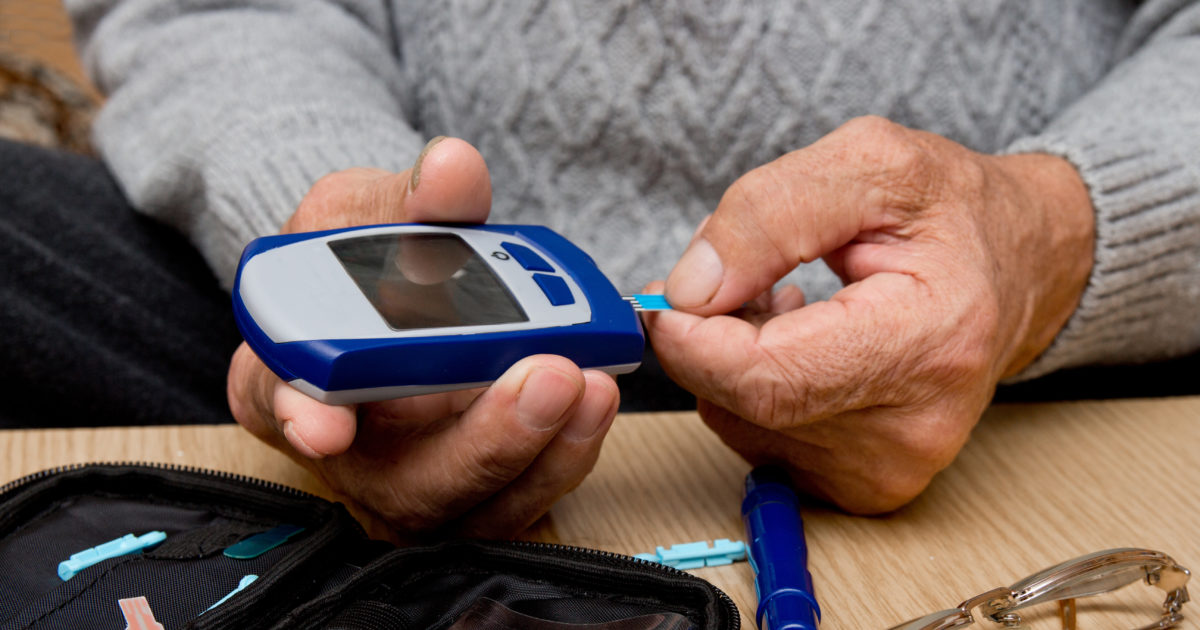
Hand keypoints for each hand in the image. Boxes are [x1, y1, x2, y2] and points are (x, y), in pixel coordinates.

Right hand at [228, 137, 619, 536]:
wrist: (412, 289)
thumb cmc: (371, 256)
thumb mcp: (373, 209)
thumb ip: (408, 198)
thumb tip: (452, 170)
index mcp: (289, 373)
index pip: (277, 402)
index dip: (300, 415)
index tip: (325, 423)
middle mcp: (352, 450)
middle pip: (402, 479)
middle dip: (480, 439)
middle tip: (544, 376)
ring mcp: (419, 479)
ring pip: (473, 504)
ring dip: (539, 451)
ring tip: (590, 384)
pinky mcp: (481, 488)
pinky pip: (523, 496)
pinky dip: (565, 454)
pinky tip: (597, 399)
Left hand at [646, 116, 1093, 512]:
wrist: (1018, 269)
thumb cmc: (952, 212)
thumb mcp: (870, 163)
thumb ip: (770, 213)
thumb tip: (690, 288)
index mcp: (930, 341)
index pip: (767, 376)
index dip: (694, 338)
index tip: (666, 296)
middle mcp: (915, 428)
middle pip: (744, 405)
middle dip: (709, 337)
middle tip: (738, 274)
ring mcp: (892, 469)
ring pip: (740, 423)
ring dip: (733, 359)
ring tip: (789, 301)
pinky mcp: (868, 487)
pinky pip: (761, 440)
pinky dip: (755, 389)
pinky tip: (799, 344)